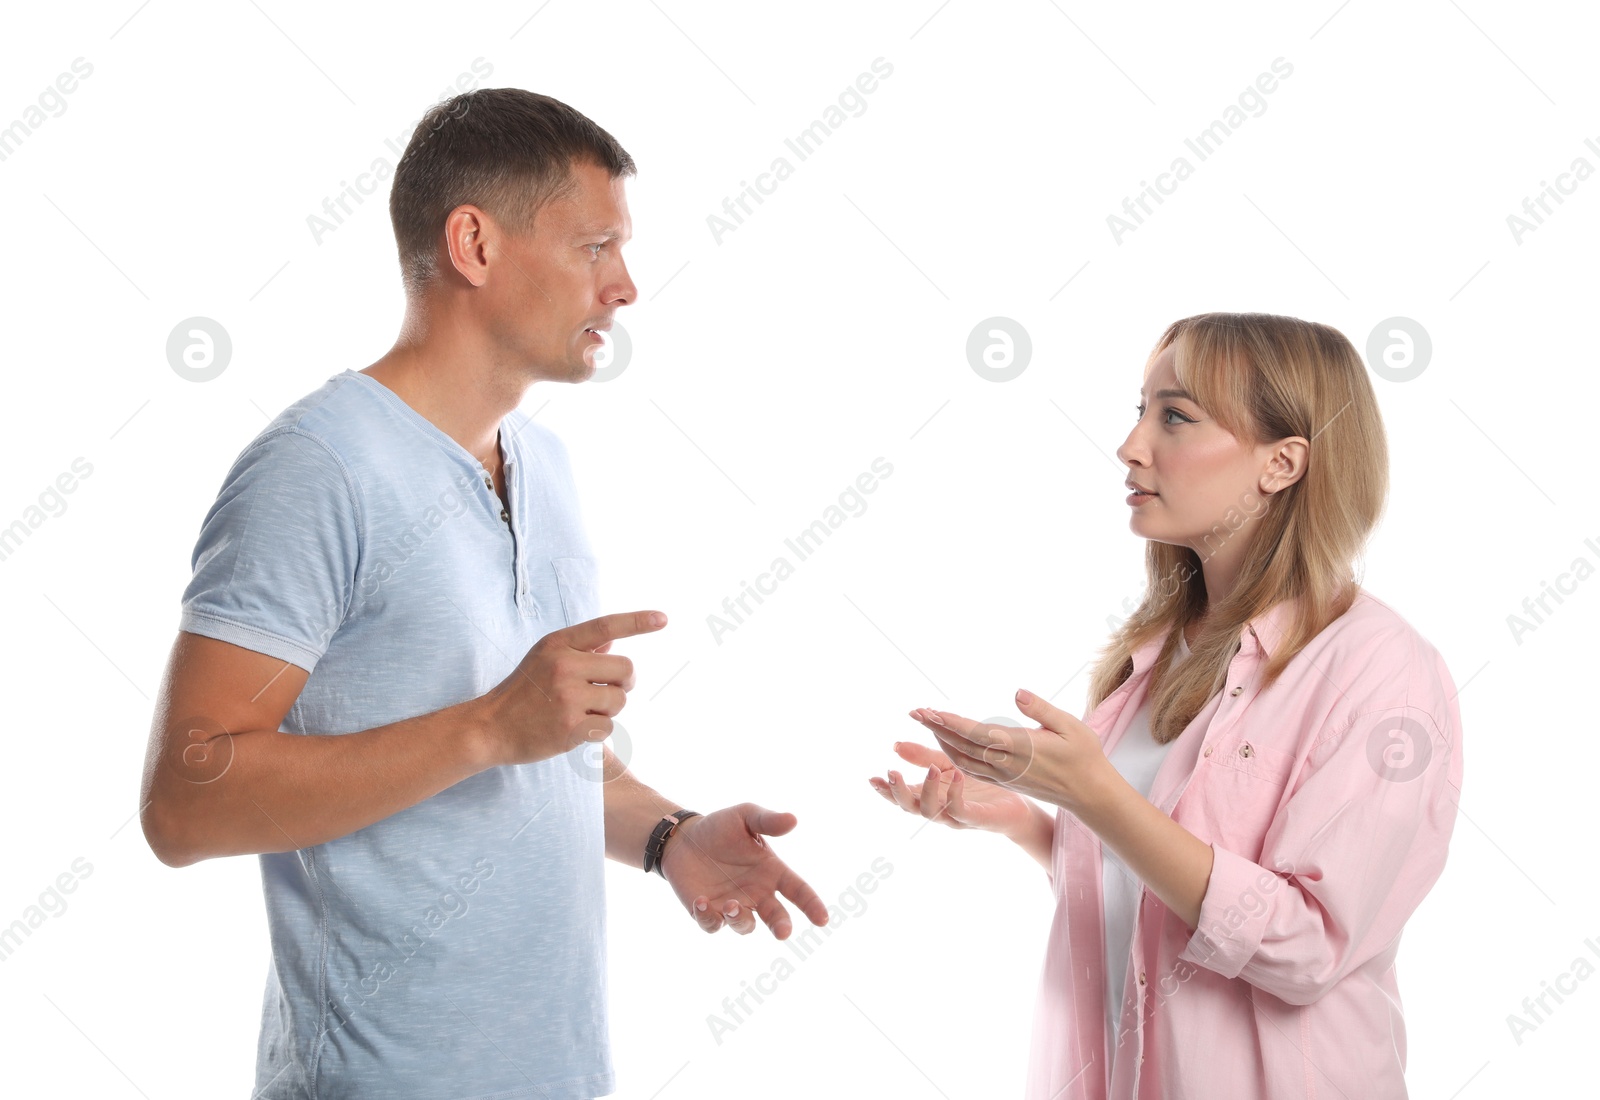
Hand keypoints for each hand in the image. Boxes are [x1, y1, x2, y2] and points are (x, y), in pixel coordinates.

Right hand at [476, 610, 666, 767]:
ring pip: (620, 700)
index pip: (605, 626)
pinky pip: (608, 726)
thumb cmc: (523, 691)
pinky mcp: (571, 728)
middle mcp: (564, 666)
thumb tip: (614, 639)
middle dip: (623, 683)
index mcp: (558, 644)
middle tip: (606, 690)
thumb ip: (580, 649)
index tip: (663, 618)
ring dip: (608, 709)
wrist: (490, 727)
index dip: (637, 621)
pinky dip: (597, 730)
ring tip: (580, 711)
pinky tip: (574, 729)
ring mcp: (568, 697)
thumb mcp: (545, 658)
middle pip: (626, 669)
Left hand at [658, 804, 829, 939]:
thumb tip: (793, 820)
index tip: (822, 919)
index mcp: (772, 871)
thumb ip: (768, 821)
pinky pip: (712, 924)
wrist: (684, 838)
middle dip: (781, 926)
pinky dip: (709, 918)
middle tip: (783, 931)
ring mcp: (733, 905)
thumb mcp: (745, 816)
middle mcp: (756, 893)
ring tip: (733, 905)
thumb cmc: (720, 827)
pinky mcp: (708, 912)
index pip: (798, 891)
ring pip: (745, 925)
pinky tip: (701, 901)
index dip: (812, 905)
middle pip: (776, 917)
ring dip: (741, 919)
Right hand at [868, 732, 1033, 837]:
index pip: (901, 796)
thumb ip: (923, 756)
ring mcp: (955, 816)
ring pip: (931, 811)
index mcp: (930, 796)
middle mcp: (938, 809)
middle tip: (892, 773)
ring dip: (928, 789)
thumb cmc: (980, 784)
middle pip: (909, 807)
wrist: (1016, 803)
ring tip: (931, 767)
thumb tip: (895, 745)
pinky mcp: (976, 818)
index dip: (885, 790)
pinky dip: (955, 794)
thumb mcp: (948, 764)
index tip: (871, 778)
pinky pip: (961, 810)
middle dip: (898, 792)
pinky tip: (957, 775)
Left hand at [917, 690, 1114, 816]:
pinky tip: (948, 746)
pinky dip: (955, 756)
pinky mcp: (1006, 782)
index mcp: (1019, 747)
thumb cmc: (1084, 756)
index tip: (929, 711)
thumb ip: (1041, 710)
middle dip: (936, 728)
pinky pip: (973, 770)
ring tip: (928, 723)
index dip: (949, 722)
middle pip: (962, 745)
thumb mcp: (1070, 726)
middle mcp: (1006, 763)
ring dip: (942, 741)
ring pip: (963, 760)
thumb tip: (1017, 693)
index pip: (975, 733)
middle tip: (915, 712)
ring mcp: (1004, 775)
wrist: (1091, 794)